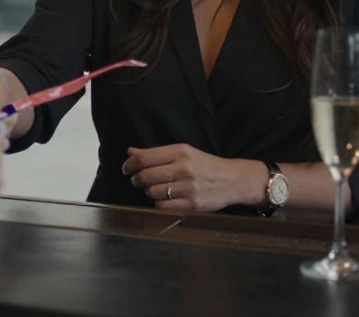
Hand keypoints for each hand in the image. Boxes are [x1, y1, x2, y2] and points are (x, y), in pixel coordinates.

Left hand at [121, 144, 262, 212]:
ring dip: (149, 192)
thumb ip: (156, 153)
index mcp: (180, 152)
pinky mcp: (192, 205)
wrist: (233, 180)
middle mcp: (184, 168)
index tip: (126, 169)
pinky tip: (165, 199)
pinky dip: (159, 204)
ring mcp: (188, 188)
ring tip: (155, 189)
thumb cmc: (204, 165)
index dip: (130, 165)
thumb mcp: (183, 153)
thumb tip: (131, 153)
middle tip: (138, 180)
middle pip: (145, 176)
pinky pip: (163, 206)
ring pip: (152, 192)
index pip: (144, 158)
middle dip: (137, 179)